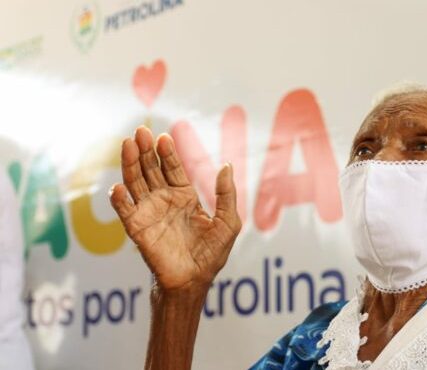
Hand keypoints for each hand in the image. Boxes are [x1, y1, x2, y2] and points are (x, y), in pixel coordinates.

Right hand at [109, 127, 241, 291]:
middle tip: (140, 131)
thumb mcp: (228, 222)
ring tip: (127, 145)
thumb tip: (227, 165)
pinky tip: (117, 187)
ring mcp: (149, 213)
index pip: (172, 168)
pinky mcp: (137, 229)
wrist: (194, 281)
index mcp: (184, 197)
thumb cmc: (212, 254)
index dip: (167, 153)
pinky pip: (125, 211)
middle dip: (146, 151)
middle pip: (151, 170)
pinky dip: (119, 200)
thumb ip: (226, 194)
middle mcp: (163, 201)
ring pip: (135, 183)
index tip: (163, 137)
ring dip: (130, 164)